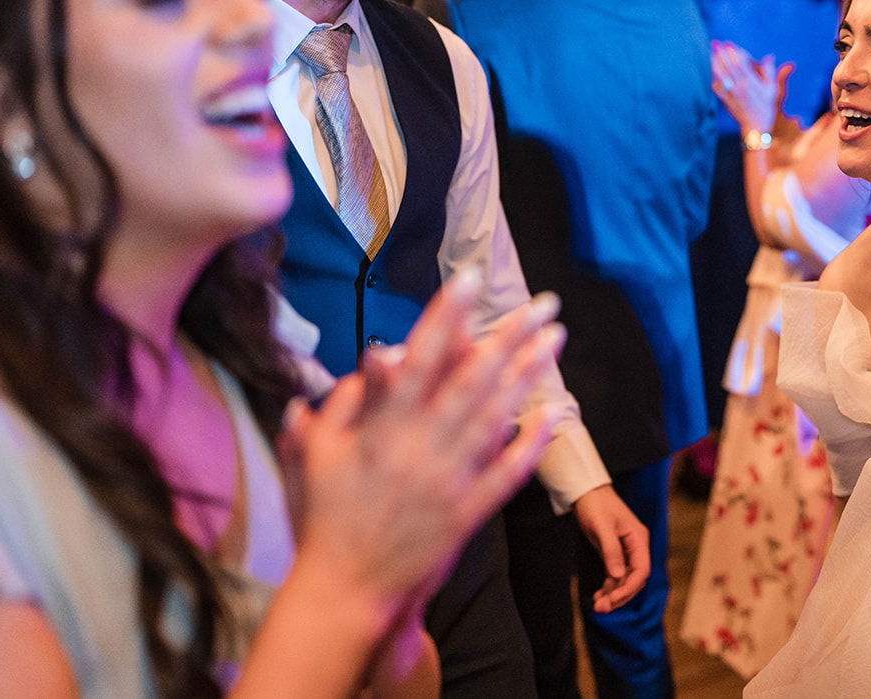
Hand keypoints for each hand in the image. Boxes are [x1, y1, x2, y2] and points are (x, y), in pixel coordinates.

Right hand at [278, 272, 563, 621]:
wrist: (343, 592)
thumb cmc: (324, 518)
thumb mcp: (315, 455)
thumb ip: (340, 405)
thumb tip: (370, 360)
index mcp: (381, 430)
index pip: (420, 359)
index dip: (446, 316)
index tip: (471, 279)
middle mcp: (418, 450)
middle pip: (472, 381)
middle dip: (509, 337)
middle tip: (543, 301)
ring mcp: (446, 483)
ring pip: (495, 418)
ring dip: (528, 376)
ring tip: (554, 338)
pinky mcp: (464, 515)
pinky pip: (505, 475)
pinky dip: (530, 445)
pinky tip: (555, 413)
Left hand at [572, 485, 651, 612]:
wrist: (585, 492)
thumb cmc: (596, 505)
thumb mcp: (602, 527)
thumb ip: (611, 551)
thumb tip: (617, 576)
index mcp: (638, 539)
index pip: (642, 570)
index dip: (629, 587)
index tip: (613, 599)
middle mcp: (636, 547)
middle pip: (634, 579)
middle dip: (620, 595)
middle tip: (602, 609)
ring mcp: (626, 551)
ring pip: (625, 580)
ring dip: (613, 595)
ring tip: (598, 607)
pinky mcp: (615, 553)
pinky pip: (616, 575)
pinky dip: (609, 587)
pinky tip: (599, 597)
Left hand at [712, 41, 791, 134]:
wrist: (757, 127)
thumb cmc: (767, 107)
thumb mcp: (774, 90)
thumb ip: (771, 72)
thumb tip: (770, 56)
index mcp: (751, 84)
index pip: (740, 64)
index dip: (733, 53)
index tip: (729, 43)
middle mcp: (739, 88)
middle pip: (728, 67)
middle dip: (721, 53)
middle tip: (715, 42)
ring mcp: (731, 94)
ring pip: (720, 75)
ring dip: (715, 62)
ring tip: (711, 51)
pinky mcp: (725, 100)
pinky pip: (717, 86)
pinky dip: (713, 76)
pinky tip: (711, 67)